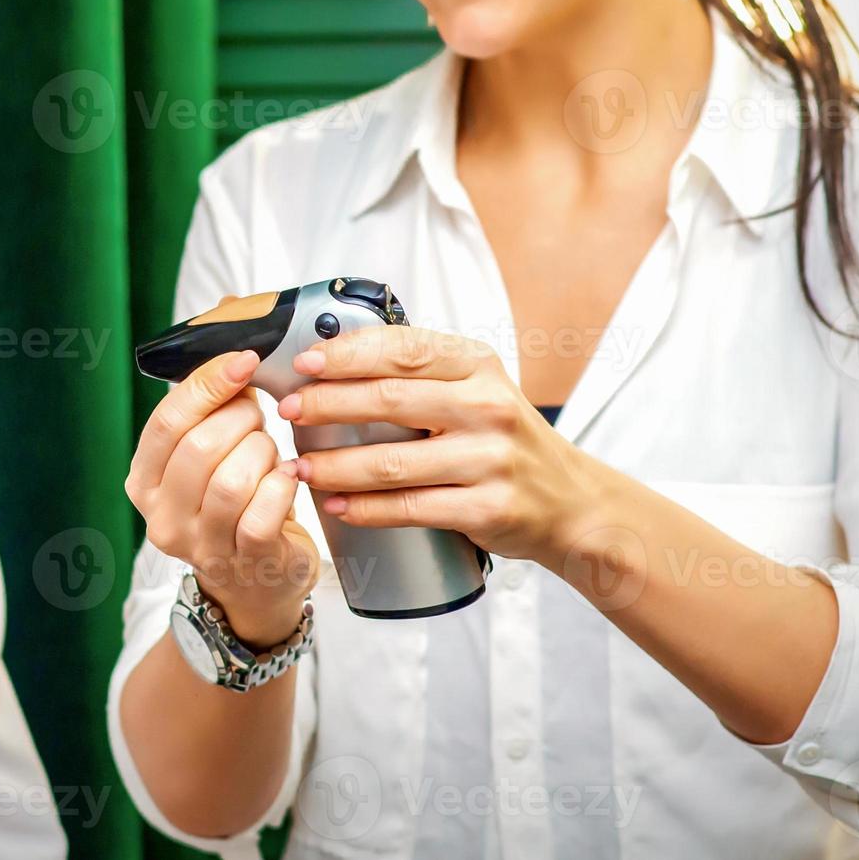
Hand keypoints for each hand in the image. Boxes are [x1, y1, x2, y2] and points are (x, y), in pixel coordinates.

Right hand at [125, 349, 320, 647]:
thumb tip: (231, 337)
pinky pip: (262, 512)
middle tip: (259, 419)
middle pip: (199, 447)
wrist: (255, 584)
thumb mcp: (207, 455)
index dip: (208, 383)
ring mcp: (201, 545)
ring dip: (262, 452)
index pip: (167, 421)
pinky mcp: (246, 560)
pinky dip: (281, 485)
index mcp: (144, 481)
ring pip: (231, 479)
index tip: (244, 359)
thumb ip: (209, 405)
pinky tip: (287, 478)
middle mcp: (162, 516)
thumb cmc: (233, 504)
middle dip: (241, 419)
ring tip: (271, 452)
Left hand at [278, 325, 609, 564]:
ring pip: (392, 462)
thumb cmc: (504, 440)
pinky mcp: (487, 509)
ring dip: (335, 465)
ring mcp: (489, 459)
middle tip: (288, 411)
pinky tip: (336, 504)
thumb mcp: (476, 389)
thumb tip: (332, 361)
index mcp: (479, 366)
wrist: (570, 501)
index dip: (348, 354)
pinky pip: (410, 508)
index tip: (306, 363)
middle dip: (328, 405)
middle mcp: (489, 406)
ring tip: (298, 466)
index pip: (404, 350)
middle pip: (390, 400)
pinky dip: (365, 508)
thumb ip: (421, 373)